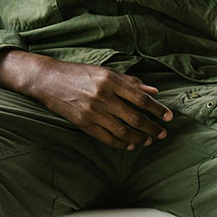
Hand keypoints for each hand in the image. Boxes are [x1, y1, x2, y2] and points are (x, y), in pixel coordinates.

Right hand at [19, 55, 172, 149]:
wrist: (48, 80)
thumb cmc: (79, 73)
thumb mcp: (106, 72)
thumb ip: (130, 82)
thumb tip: (154, 92)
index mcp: (111, 80)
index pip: (140, 99)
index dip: (157, 110)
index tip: (168, 118)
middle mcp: (102, 96)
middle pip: (134, 117)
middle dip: (151, 128)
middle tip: (162, 134)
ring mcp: (92, 112)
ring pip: (122, 130)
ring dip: (138, 138)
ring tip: (147, 141)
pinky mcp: (82, 123)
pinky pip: (106, 137)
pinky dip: (120, 143)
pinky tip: (129, 145)